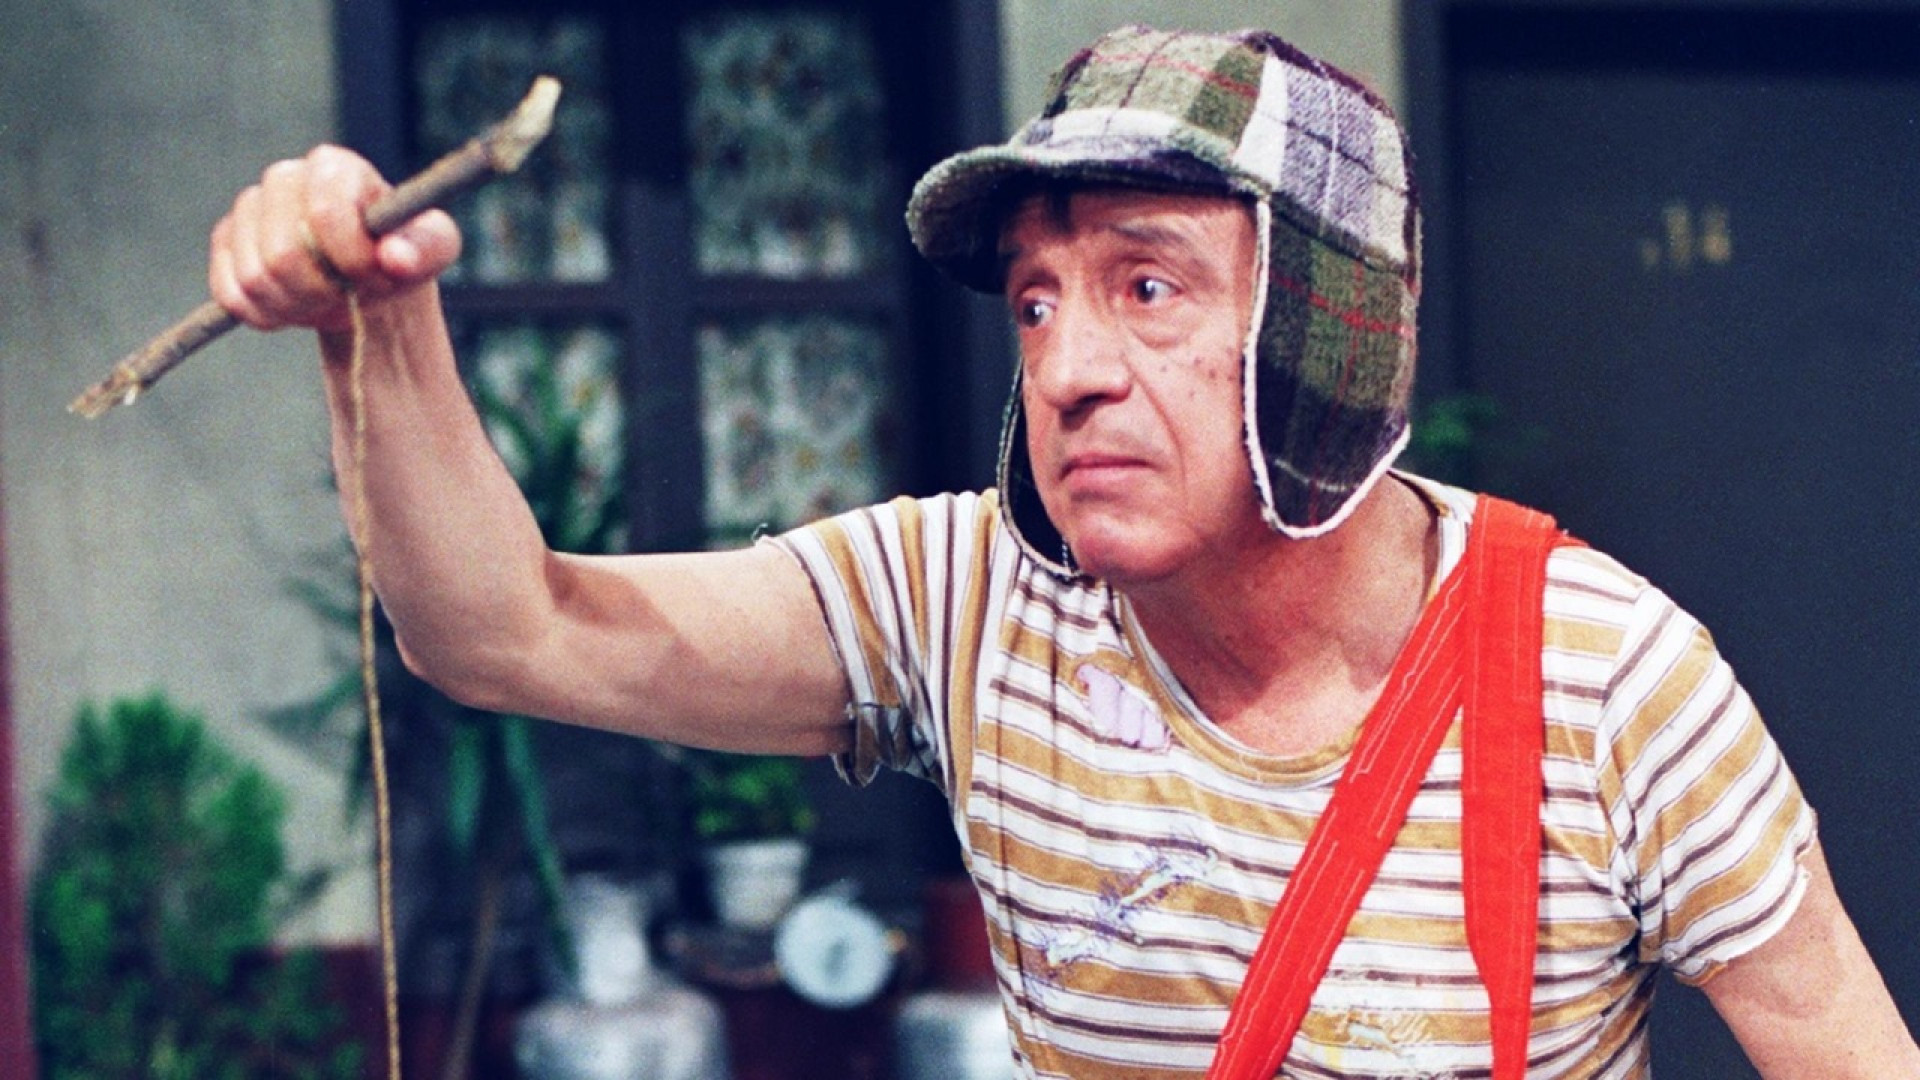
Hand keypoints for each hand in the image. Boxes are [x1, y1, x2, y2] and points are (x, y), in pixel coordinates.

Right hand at [208, 145, 461, 333]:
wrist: (368, 279)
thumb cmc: (401, 254)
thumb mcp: (433, 248)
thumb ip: (426, 247)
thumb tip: (396, 257)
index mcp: (334, 167)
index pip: (323, 212)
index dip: (349, 257)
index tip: (374, 274)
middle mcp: (284, 178)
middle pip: (281, 253)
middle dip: (322, 289)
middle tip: (349, 295)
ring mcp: (248, 210)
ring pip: (255, 277)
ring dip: (297, 305)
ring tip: (327, 299)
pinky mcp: (226, 244)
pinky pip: (231, 294)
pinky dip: (267, 315)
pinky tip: (296, 306)